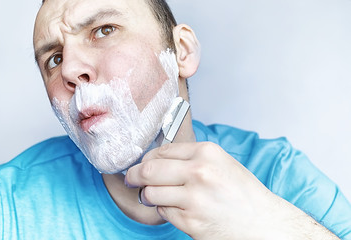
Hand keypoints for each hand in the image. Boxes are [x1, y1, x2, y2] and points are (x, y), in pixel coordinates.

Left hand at [125, 142, 337, 238]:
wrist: (262, 222)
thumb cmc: (242, 193)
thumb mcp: (220, 163)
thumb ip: (190, 158)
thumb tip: (157, 159)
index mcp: (207, 152)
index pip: (162, 150)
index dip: (147, 158)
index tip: (142, 163)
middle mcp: (199, 172)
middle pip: (149, 170)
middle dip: (134, 175)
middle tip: (131, 179)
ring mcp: (193, 198)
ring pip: (151, 193)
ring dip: (149, 195)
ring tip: (156, 196)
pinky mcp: (190, 221)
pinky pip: (163, 211)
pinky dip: (165, 210)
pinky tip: (178, 208)